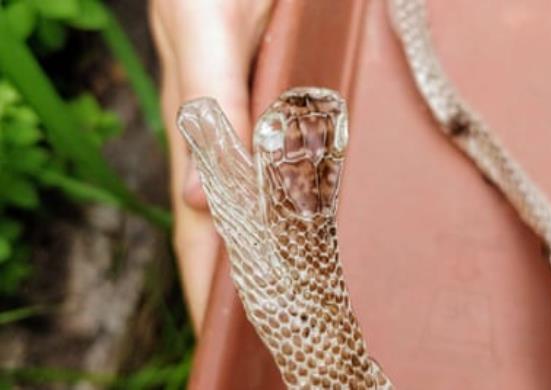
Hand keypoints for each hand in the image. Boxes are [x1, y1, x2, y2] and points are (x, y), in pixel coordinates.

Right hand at [149, 0, 272, 329]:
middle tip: (264, 331)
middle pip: (229, 226)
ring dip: (271, 253)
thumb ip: (205, 107)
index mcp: (196, 133)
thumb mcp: (205, 37)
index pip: (199, 225)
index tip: (219, 330)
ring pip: (260, 203)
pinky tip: (304, 228)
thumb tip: (196, 199)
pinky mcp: (273, 108)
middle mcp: (223, 139)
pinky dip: (296, 208)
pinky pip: (288, 169)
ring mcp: (249, 126)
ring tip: (288, 299)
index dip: (204, 279)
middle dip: (240, 281)